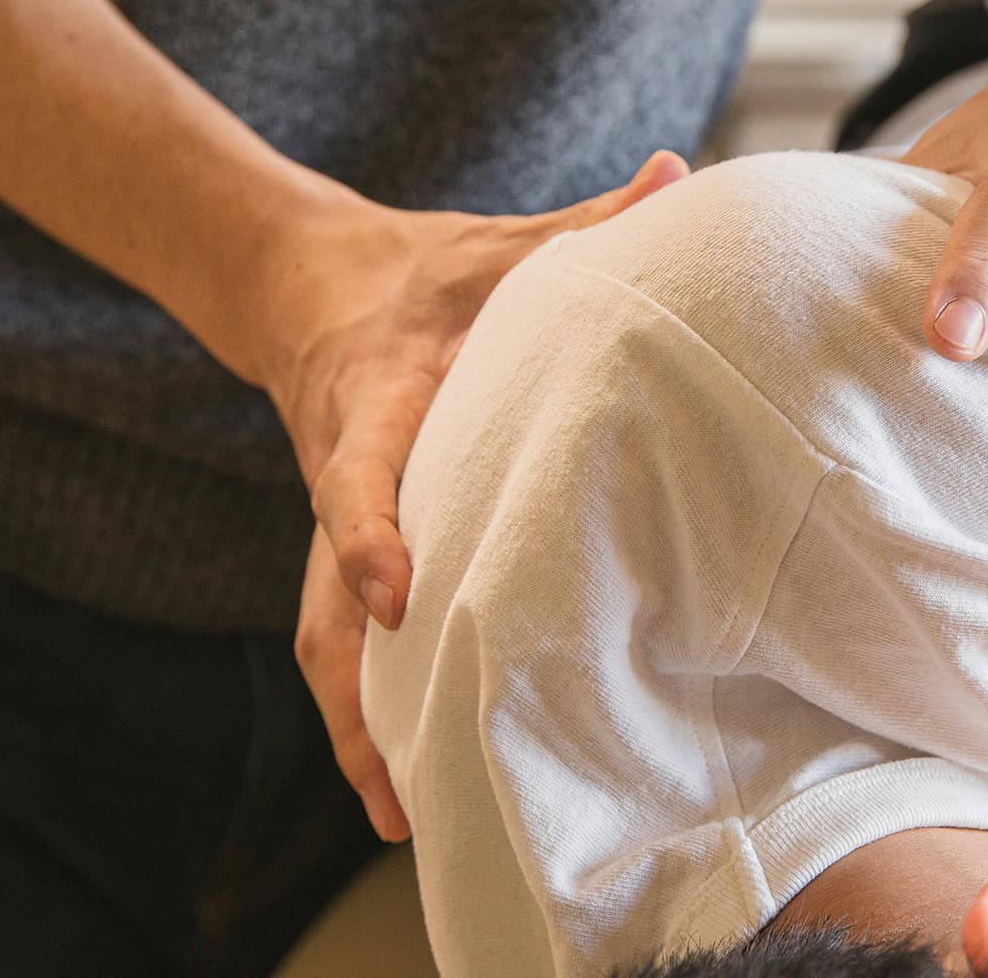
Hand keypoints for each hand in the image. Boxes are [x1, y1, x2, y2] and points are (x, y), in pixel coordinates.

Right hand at [271, 151, 688, 838]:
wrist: (309, 285)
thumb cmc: (426, 273)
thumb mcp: (499, 243)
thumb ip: (584, 224)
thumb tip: (677, 175)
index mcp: (378, 400)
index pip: (358, 472)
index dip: (366, 532)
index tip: (393, 593)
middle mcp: (345, 477)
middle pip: (323, 601)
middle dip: (356, 691)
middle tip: (398, 778)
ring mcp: (334, 525)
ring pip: (324, 640)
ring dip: (357, 725)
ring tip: (402, 812)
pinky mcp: (345, 553)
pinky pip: (344, 639)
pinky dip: (370, 707)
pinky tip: (409, 772)